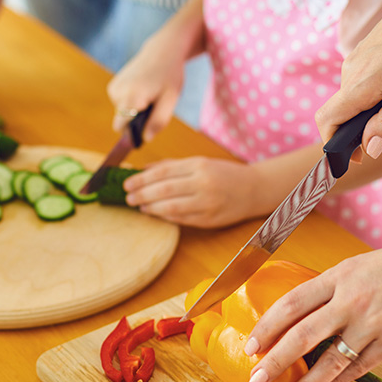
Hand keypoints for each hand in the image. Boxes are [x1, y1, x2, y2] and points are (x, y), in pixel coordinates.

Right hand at [107, 35, 186, 141]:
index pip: (121, 127)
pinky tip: (142, 89)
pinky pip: (121, 104)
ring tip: (149, 94)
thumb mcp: (170, 100)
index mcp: (130, 97)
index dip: (132, 133)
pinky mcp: (113, 85)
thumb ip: (158, 121)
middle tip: (153, 105)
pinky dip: (131, 101)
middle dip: (136, 119)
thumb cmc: (169, 76)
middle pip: (122, 121)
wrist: (162, 51)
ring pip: (122, 113)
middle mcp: (117, 92)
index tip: (145, 130)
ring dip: (135, 109)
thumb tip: (146, 139)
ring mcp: (113, 88)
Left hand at [122, 157, 261, 227]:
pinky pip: (181, 219)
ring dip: (151, 207)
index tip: (127, 183)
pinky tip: (155, 213)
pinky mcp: (209, 219)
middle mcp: (202, 183)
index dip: (142, 179)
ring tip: (139, 206)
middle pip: (164, 190)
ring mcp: (207, 203)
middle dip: (142, 194)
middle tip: (128, 197)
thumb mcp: (199, 162)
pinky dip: (165, 217)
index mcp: (198, 165)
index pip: (163, 172)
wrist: (254, 189)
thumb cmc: (223, 174)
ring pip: (171, 207)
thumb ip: (172, 165)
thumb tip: (143, 169)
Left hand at [244, 226, 381, 381]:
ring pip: (330, 360)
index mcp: (339, 276)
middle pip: (302, 335)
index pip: (291, 304)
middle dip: (274, 359)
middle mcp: (352, 300)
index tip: (250, 344)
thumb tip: (305, 313)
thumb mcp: (361, 265)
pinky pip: (359, 367)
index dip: (267, 326)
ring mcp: (374, 323)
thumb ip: (334, 288)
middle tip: (255, 377)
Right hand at [315, 0, 381, 159]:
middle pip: (346, 116)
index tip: (356, 158)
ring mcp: (354, 64)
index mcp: (360, 83)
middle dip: (373, 127)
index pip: (327, 122)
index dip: (335, 145)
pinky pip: (366, 87)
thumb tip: (370, 151)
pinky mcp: (362, 58)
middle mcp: (350, 74)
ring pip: (359, 103)